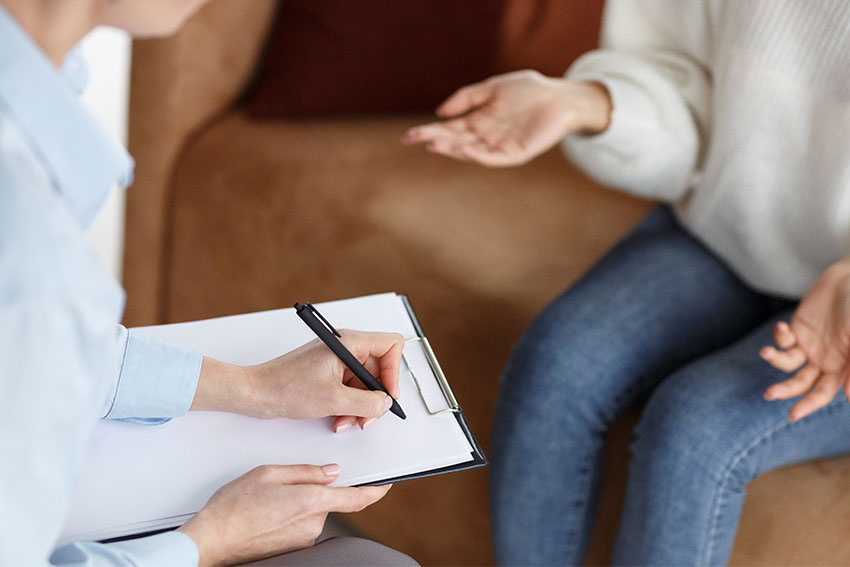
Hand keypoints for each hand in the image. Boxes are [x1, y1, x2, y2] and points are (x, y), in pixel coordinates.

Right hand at [178, 464, 390, 566]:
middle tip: (283, 487)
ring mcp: (304, 540)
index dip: (376, 490)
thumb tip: (330, 472)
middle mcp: (313, 524)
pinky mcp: (294, 549)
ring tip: (267, 503)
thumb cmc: (234, 507)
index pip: (356, 497)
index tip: (386, 484)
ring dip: (299, 505)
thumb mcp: (269, 473)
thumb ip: (305, 471)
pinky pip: (300, 526)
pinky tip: (266, 516)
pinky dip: (289, 518)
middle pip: (328, 502)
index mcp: (310, 501)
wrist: (212, 541)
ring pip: (312, 514)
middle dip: (313, 491)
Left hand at [192, 330, 404, 431]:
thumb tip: (385, 403)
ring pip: (364, 384)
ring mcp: (336, 361)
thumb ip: (367, 402)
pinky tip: (337, 418)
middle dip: (374, 397)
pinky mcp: (328, 373)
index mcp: (348, 342)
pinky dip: (347, 406)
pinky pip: (350, 389)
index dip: (394, 371)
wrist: (256, 393)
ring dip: (359, 406)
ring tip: (345, 421)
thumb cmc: (285, 387)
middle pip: (378, 369)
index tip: (386, 394)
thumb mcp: (334, 400)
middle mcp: (345, 348)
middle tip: (367, 417)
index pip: (390, 345)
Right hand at [401, 70, 610, 166]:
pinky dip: (477, 155)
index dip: (429, 131)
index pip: (449, 129)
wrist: (561, 97)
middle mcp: (486, 136)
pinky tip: (463, 149)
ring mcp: (500, 146)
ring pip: (471, 151)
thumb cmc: (529, 90)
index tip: (410, 135)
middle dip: (435, 139)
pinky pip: (493, 157)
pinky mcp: (516, 154)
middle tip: (414, 138)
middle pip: (455, 140)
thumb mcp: (492, 87)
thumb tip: (440, 113)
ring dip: (452, 149)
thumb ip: (467, 98)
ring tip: (434, 144)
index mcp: (478, 121)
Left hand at [762, 260, 849, 420]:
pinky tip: (782, 327)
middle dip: (785, 391)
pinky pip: (783, 341)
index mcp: (844, 369)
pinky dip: (779, 337)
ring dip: (774, 361)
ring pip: (787, 365)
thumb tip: (849, 399)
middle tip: (769, 395)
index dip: (809, 405)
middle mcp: (825, 362)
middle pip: (801, 384)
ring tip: (766, 353)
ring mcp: (809, 346)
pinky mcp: (796, 330)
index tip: (792, 415)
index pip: (823, 394)